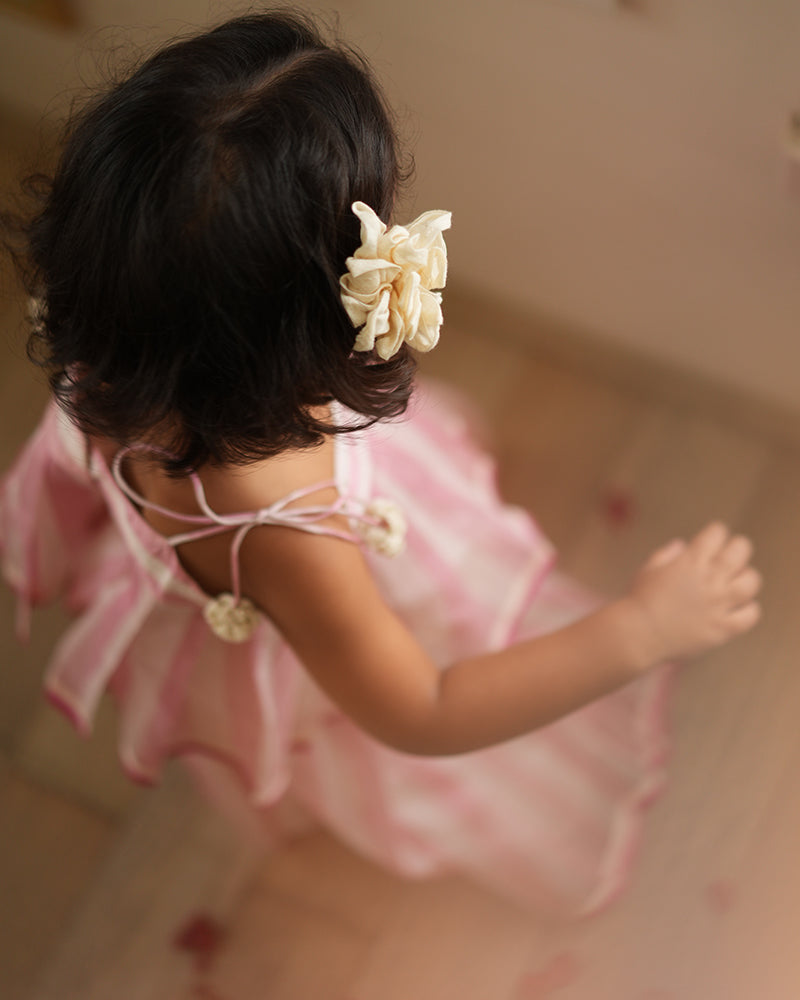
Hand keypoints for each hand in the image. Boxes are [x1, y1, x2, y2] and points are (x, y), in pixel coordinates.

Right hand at [622, 522, 761, 666]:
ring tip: (735, 582)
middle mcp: (709, 579)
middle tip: (730, 555)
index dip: (716, 532)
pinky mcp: (723, 628)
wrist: (639, 635)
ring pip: (751, 581)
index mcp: (690, 561)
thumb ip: (668, 554)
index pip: (717, 532)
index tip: (712, 539)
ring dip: (746, 577)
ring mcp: (718, 604)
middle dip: (737, 547)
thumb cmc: (640, 600)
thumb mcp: (649, 569)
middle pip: (740, 550)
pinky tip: (738, 608)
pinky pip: (751, 615)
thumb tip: (683, 545)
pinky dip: (749, 609)